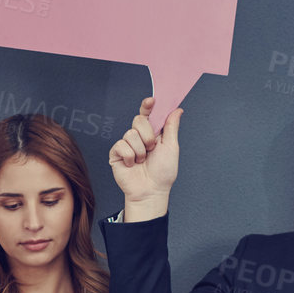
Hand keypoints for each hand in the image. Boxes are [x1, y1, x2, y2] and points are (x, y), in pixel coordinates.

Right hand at [109, 97, 180, 216]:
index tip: (151, 101)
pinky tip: (132, 164)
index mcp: (152, 133)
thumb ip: (171, 127)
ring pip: (130, 134)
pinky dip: (129, 156)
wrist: (150, 191)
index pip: (148, 114)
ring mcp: (127, 145)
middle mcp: (139, 137)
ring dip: (140, 150)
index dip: (148, 106)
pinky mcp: (116, 153)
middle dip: (148, 135)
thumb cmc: (163, 173)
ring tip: (142, 160)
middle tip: (152, 148)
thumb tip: (177, 110)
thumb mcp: (171, 147)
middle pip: (138, 120)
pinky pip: (121, 146)